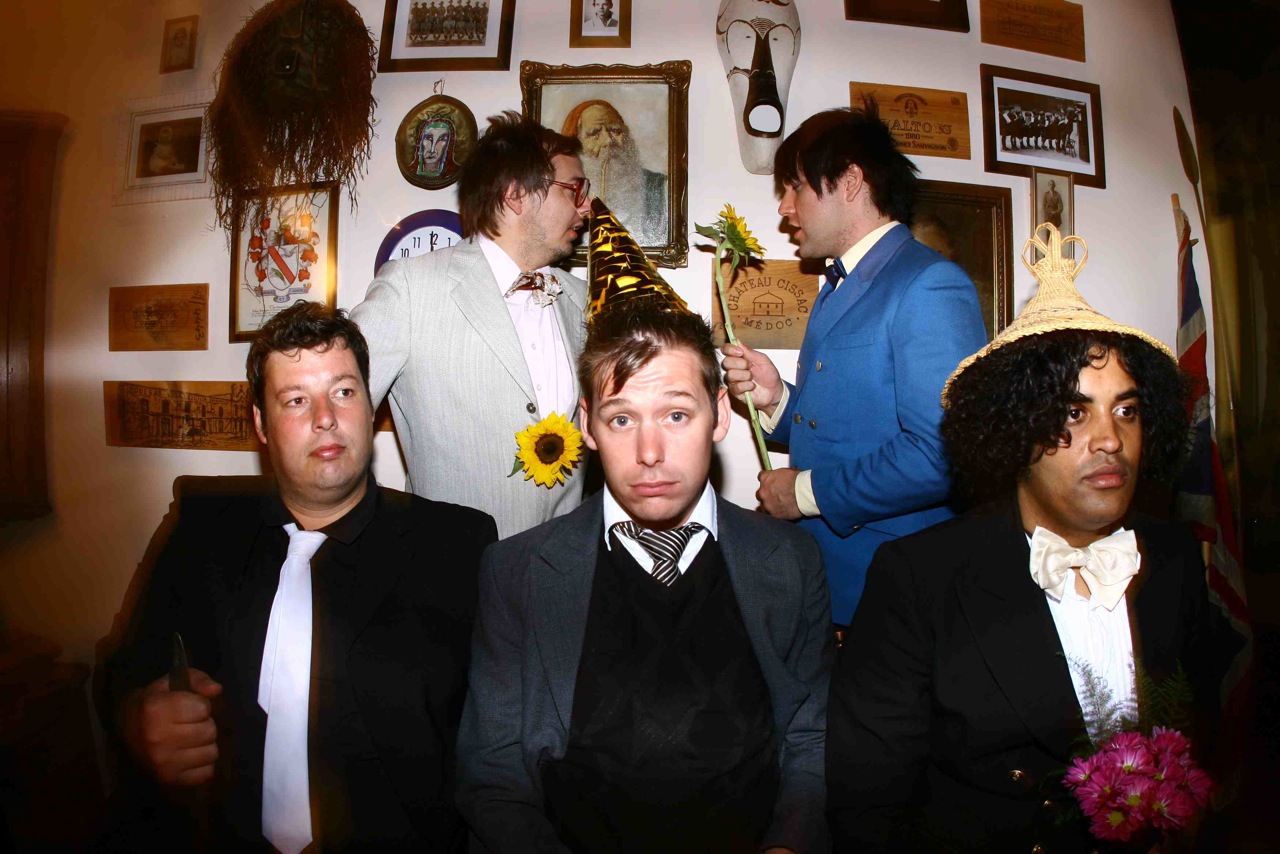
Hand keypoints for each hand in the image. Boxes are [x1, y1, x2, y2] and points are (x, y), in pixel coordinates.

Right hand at [124, 668, 221, 785]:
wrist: (127, 730)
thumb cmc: (156, 703)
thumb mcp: (173, 682)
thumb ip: (198, 680)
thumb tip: (216, 689)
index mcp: (156, 710)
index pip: (203, 708)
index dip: (200, 705)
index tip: (188, 707)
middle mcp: (158, 738)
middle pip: (209, 731)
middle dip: (204, 725)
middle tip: (189, 725)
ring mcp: (164, 763)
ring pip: (211, 752)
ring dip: (205, 745)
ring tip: (189, 739)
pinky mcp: (170, 779)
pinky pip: (206, 772)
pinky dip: (202, 764)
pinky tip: (188, 755)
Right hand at [720, 342, 781, 415]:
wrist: (775, 390)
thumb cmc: (768, 374)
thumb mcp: (762, 359)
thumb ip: (749, 352)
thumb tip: (736, 340)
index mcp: (738, 358)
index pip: (725, 350)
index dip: (730, 349)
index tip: (740, 352)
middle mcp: (733, 368)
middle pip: (725, 362)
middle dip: (740, 364)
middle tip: (750, 366)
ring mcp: (733, 381)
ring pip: (730, 375)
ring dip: (745, 375)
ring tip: (752, 378)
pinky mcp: (735, 392)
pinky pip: (736, 387)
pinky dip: (747, 385)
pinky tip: (752, 386)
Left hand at [757, 468, 801, 519]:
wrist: (804, 493)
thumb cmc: (799, 481)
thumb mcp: (787, 472)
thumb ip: (779, 477)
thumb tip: (781, 479)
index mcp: (766, 478)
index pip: (761, 477)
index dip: (767, 481)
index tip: (770, 483)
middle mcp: (763, 491)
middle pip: (760, 493)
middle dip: (766, 494)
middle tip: (775, 495)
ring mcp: (767, 504)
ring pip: (762, 506)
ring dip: (768, 506)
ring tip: (777, 506)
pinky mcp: (773, 514)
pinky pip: (768, 515)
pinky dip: (773, 514)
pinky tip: (778, 513)